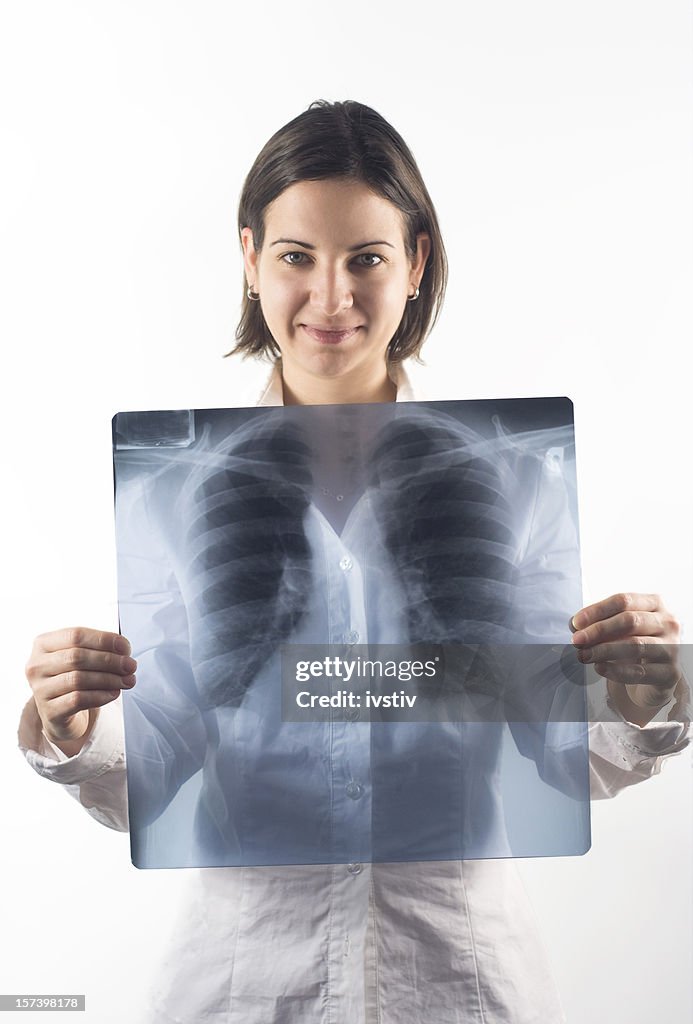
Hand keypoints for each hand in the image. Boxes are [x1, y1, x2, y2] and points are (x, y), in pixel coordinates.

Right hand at [25, 627, 135, 754]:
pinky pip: (78, 700)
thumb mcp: (83, 657)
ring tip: (128, 680)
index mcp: (44, 644)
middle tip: (131, 666)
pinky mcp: (49, 711)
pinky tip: (114, 693)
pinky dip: (101, 695)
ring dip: (109, 679)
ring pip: (78, 679)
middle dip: (110, 660)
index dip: (104, 640)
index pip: (76, 635)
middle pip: (77, 657)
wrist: (61, 712)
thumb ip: (100, 649)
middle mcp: (36, 665)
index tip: (126, 648)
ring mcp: (40, 689)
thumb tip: (124, 650)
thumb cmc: (74, 676)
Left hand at [570, 593, 681, 725]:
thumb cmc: (633, 644)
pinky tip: (599, 668)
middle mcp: (668, 622)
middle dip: (598, 630)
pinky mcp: (670, 673)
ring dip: (603, 650)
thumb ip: (598, 623)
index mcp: (655, 604)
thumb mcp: (618, 629)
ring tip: (583, 655)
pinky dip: (615, 670)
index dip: (597, 610)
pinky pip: (639, 672)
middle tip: (577, 640)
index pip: (624, 600)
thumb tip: (574, 624)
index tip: (576, 622)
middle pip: (630, 621)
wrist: (654, 677)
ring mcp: (673, 647)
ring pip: (635, 645)